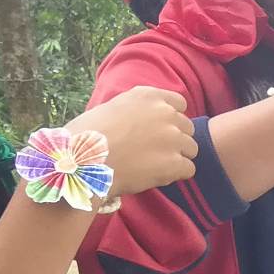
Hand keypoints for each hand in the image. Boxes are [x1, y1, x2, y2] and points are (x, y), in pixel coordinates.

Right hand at [67, 86, 196, 197]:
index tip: (158, 130)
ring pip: (191, 149)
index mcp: (148, 96)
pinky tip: (154, 177)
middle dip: (175, 140)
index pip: (179, 103)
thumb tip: (140, 122)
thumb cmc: (86, 137)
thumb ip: (134, 110)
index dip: (171, 119)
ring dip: (177, 158)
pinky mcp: (174, 163)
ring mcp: (172, 138)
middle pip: (187, 127)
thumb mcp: (111, 108)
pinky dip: (175, 175)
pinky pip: (188, 169)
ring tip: (152, 166)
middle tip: (153, 152)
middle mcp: (165, 113)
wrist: (82, 162)